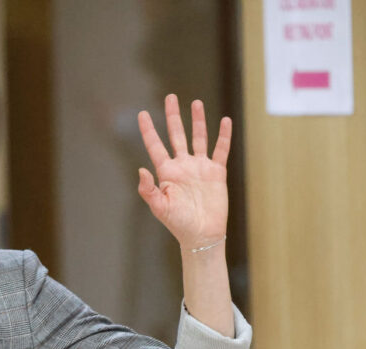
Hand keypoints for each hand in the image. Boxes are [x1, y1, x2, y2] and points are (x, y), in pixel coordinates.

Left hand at [137, 94, 231, 248]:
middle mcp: (182, 165)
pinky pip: (220, 150)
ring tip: (196, 102)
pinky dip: (223, 136)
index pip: (155, 145)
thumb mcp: (159, 207)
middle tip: (170, 97)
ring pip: (198, 137)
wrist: (202, 234)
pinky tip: (224, 121)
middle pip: (176, 134)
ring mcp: (200, 167)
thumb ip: (148, 189)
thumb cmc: (178, 223)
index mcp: (166, 172)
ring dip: (197, 120)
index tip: (142, 113)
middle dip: (173, 116)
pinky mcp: (216, 172)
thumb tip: (141, 169)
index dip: (148, 130)